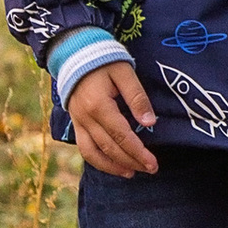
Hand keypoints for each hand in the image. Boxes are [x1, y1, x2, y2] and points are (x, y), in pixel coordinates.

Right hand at [68, 60, 156, 178]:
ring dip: (113, 166)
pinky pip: (84, 148)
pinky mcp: (75, 123)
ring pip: (93, 153)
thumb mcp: (125, 73)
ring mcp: (78, 122)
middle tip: (150, 169)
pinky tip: (112, 165)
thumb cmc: (104, 60)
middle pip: (110, 147)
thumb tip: (150, 123)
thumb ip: (137, 97)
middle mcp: (85, 118)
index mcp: (99, 105)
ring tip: (131, 173)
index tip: (153, 163)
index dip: (138, 152)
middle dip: (131, 161)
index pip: (122, 135)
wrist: (75, 53)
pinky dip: (97, 160)